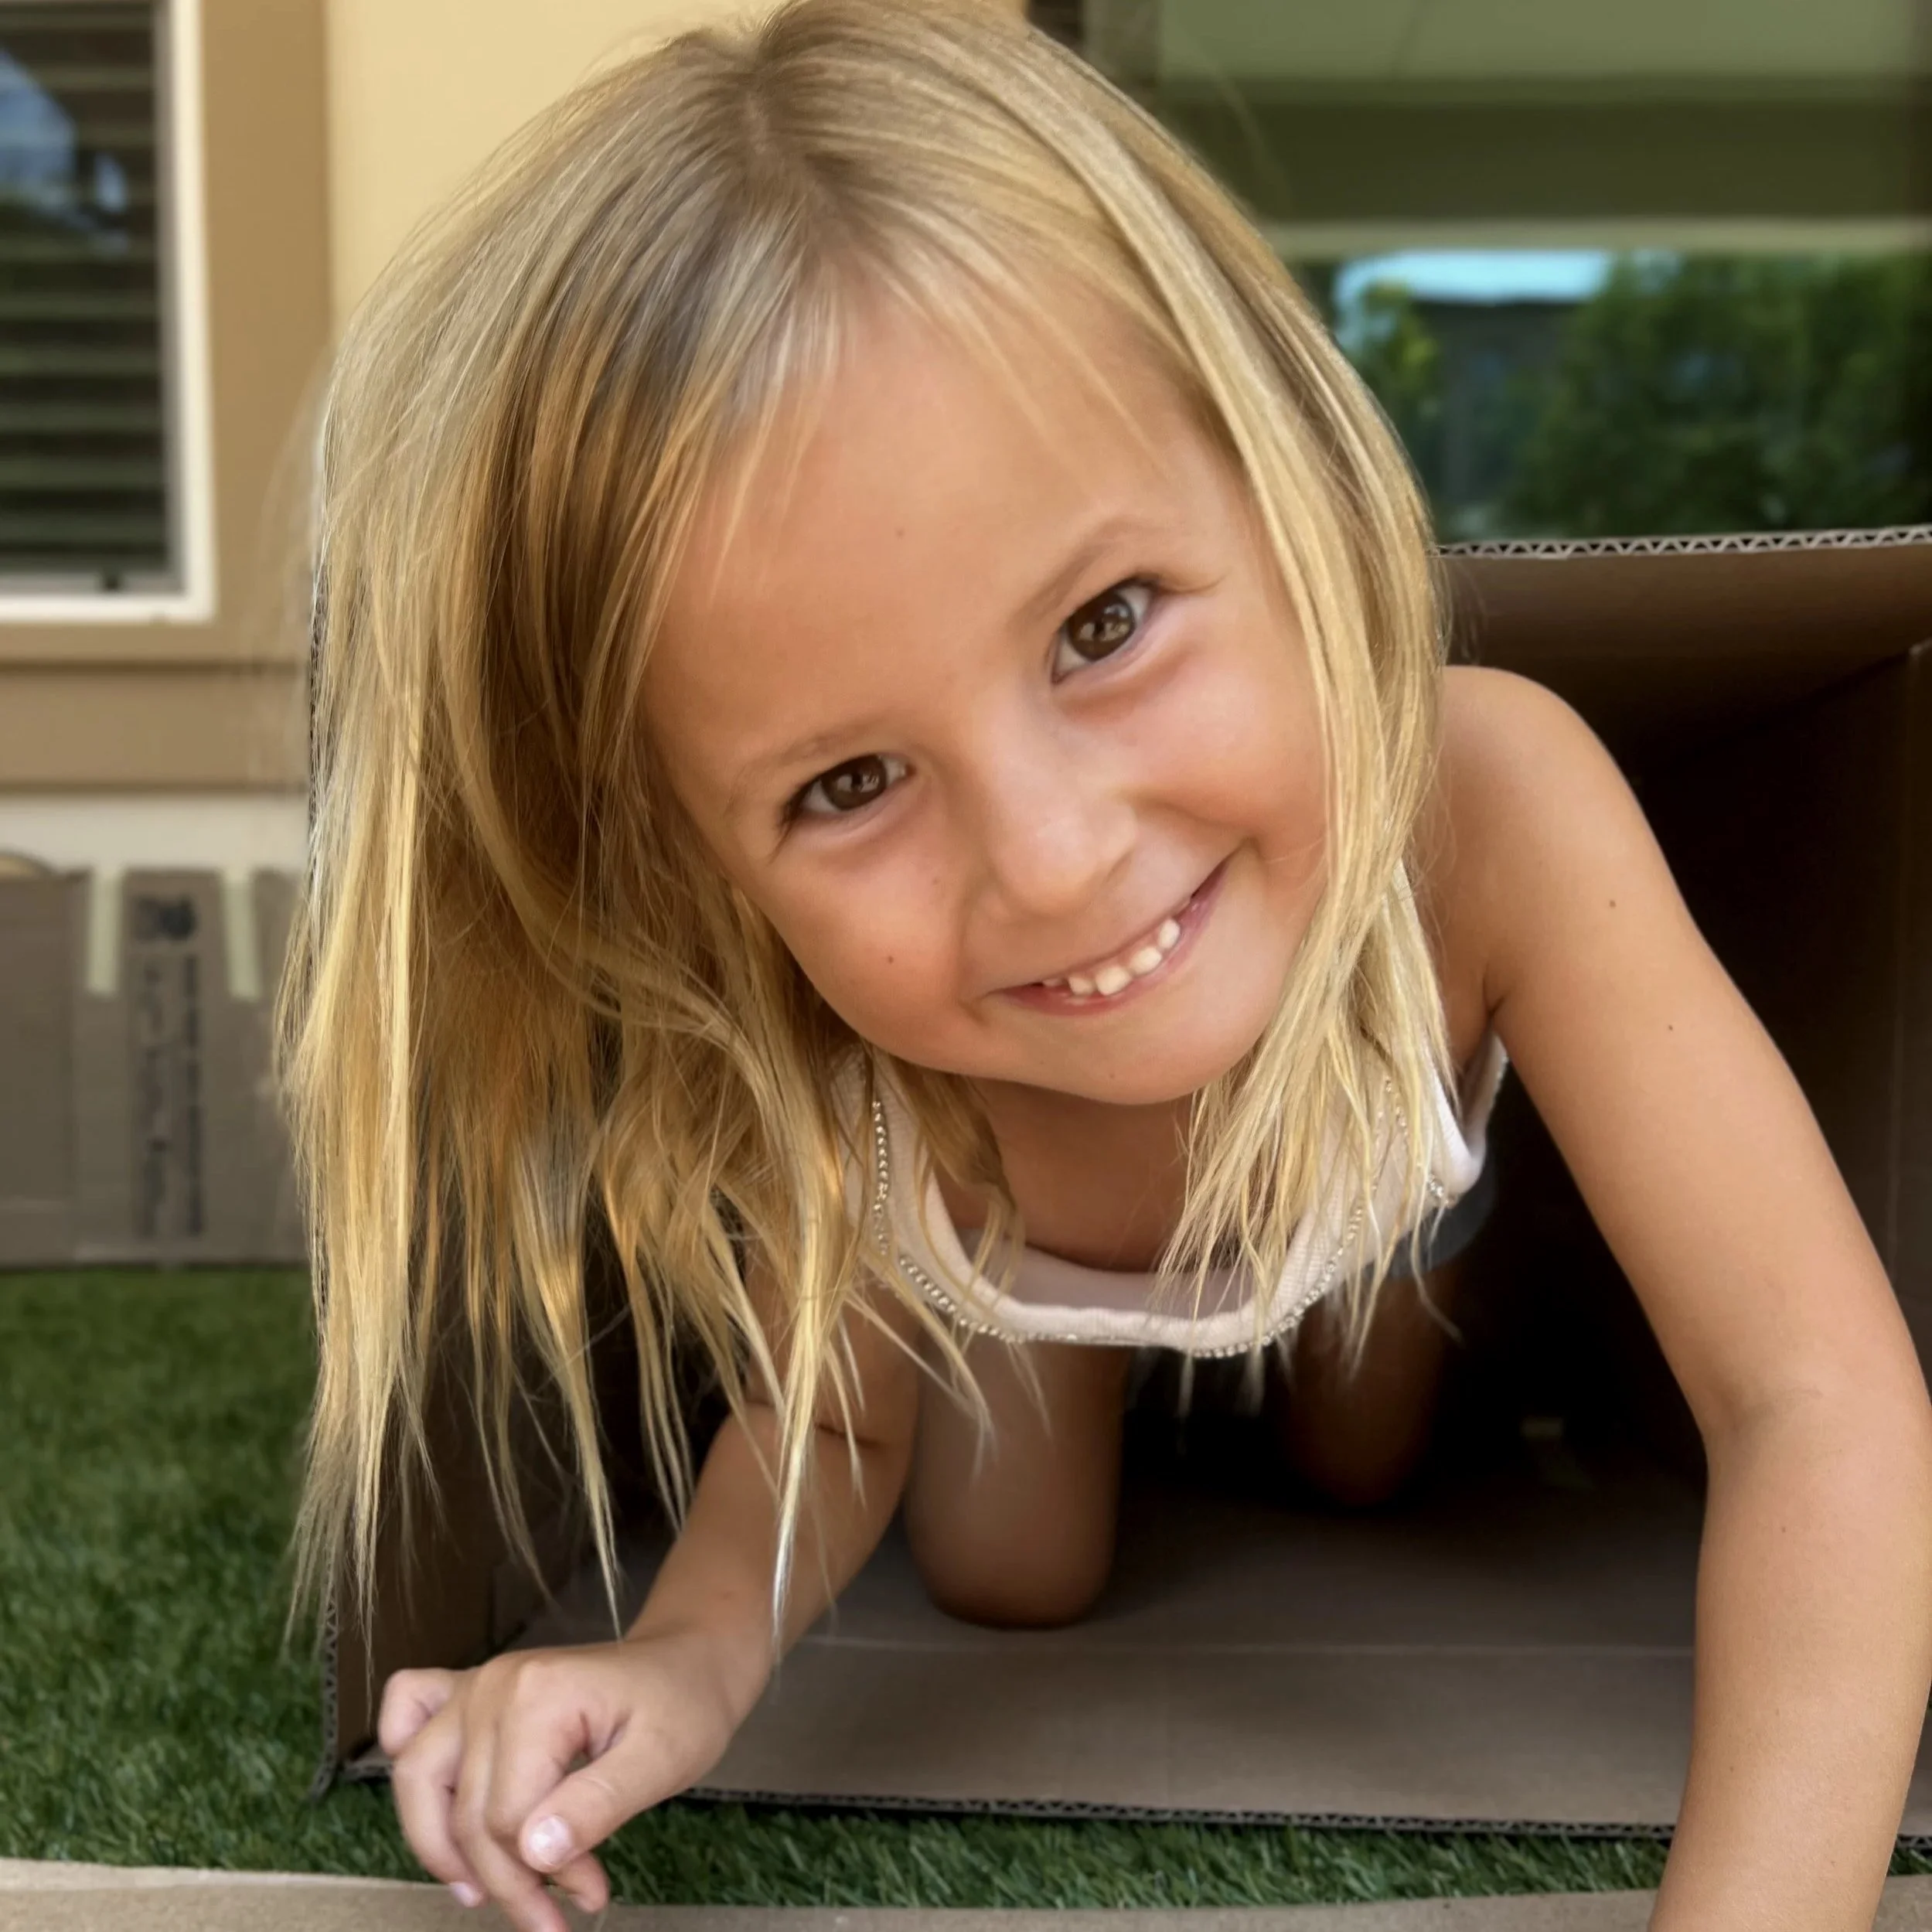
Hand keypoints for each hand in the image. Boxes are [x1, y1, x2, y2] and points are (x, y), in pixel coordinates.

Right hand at [379, 1627, 746, 1930]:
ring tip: (480, 1894)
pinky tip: (436, 1802)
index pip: (508, 1817)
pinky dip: (408, 1758)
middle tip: (552, 1919)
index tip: (588, 1898)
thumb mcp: (662, 1761)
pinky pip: (409, 1710)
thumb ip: (598, 1806)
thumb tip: (533, 1853)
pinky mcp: (473, 1690)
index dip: (542, 1875)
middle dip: (505, 1880)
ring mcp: (478, 1683)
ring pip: (419, 1776)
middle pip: (468, 1810)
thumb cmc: (682, 1706)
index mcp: (539, 1697)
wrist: (688, 1662)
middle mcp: (494, 1685)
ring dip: (441, 1844)